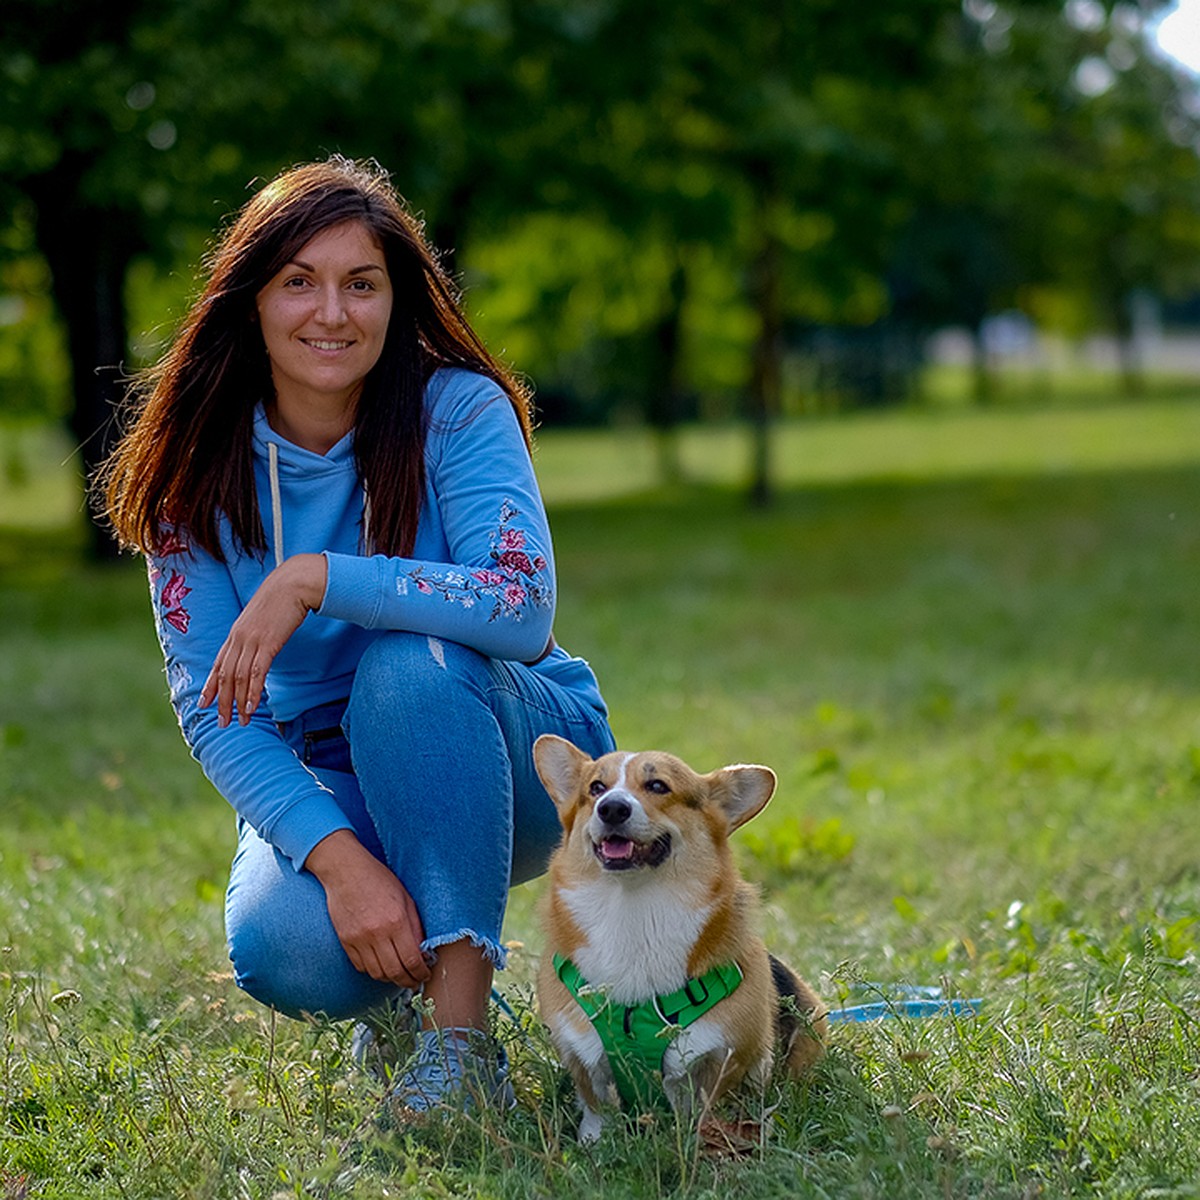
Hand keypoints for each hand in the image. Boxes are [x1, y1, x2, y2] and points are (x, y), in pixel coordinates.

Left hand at [201, 553, 326, 726]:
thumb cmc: (282, 598)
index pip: (219, 664)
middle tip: (222, 722)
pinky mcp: (268, 643)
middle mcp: (239, 638)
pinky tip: (253, 707)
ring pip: (239, 678)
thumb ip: (256, 632)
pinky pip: (257, 673)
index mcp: (236, 632)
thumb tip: (258, 644)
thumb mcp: (262, 616)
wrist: (294, 583)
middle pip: (226, 676)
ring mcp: (252, 640)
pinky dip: (253, 692)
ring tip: (240, 721)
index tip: (205, 703)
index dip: (211, 685)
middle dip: (223, 701)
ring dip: (239, 702)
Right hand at [305, 830, 431, 988]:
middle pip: (395, 972)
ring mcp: (359, 939)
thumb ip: (415, 925)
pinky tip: (381, 965)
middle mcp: (377, 933)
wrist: (345, 871)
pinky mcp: (345, 941)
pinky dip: (372, 970)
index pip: (412, 960)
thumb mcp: (405, 898)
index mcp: (397, 921)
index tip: (425, 975)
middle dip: (407, 981)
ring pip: (377, 973)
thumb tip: (423, 951)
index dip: (421, 973)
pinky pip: (360, 966)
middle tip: (414, 982)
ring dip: (390, 979)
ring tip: (399, 975)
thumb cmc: (379, 880)